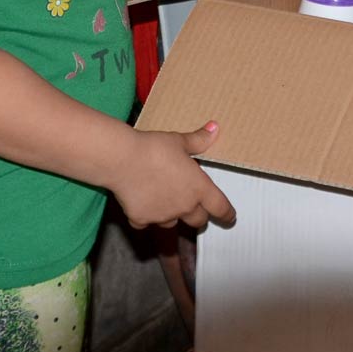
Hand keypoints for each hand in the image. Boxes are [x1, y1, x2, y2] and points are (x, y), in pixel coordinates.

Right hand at [113, 123, 236, 230]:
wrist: (123, 159)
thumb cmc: (154, 148)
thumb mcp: (179, 141)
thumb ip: (198, 140)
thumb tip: (214, 128)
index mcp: (199, 188)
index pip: (220, 207)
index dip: (227, 214)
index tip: (230, 217)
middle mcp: (184, 206)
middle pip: (198, 220)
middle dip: (198, 215)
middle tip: (195, 206)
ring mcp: (162, 216)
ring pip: (172, 223)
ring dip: (172, 214)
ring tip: (163, 196)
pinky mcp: (141, 219)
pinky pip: (147, 222)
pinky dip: (146, 215)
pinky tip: (140, 200)